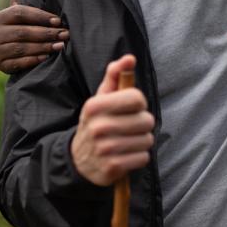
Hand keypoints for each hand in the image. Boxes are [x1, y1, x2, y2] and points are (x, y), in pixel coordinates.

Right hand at [0, 0, 69, 73]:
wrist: (13, 51)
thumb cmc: (23, 24)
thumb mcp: (22, 6)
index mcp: (3, 16)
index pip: (21, 13)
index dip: (40, 16)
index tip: (58, 19)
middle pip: (23, 32)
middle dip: (46, 33)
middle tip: (65, 34)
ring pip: (22, 47)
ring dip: (43, 47)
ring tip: (61, 45)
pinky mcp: (0, 65)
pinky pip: (18, 63)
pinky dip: (33, 60)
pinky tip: (47, 57)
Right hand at [71, 55, 153, 185]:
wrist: (79, 159)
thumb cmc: (97, 122)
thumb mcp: (100, 98)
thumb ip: (115, 76)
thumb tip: (130, 58)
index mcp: (95, 106)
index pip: (137, 98)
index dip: (139, 103)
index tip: (131, 108)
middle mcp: (98, 127)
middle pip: (146, 121)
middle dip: (143, 124)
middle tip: (130, 127)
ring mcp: (104, 149)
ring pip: (147, 140)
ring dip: (142, 141)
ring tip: (128, 141)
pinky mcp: (112, 168)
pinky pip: (143, 158)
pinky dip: (139, 157)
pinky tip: (126, 155)